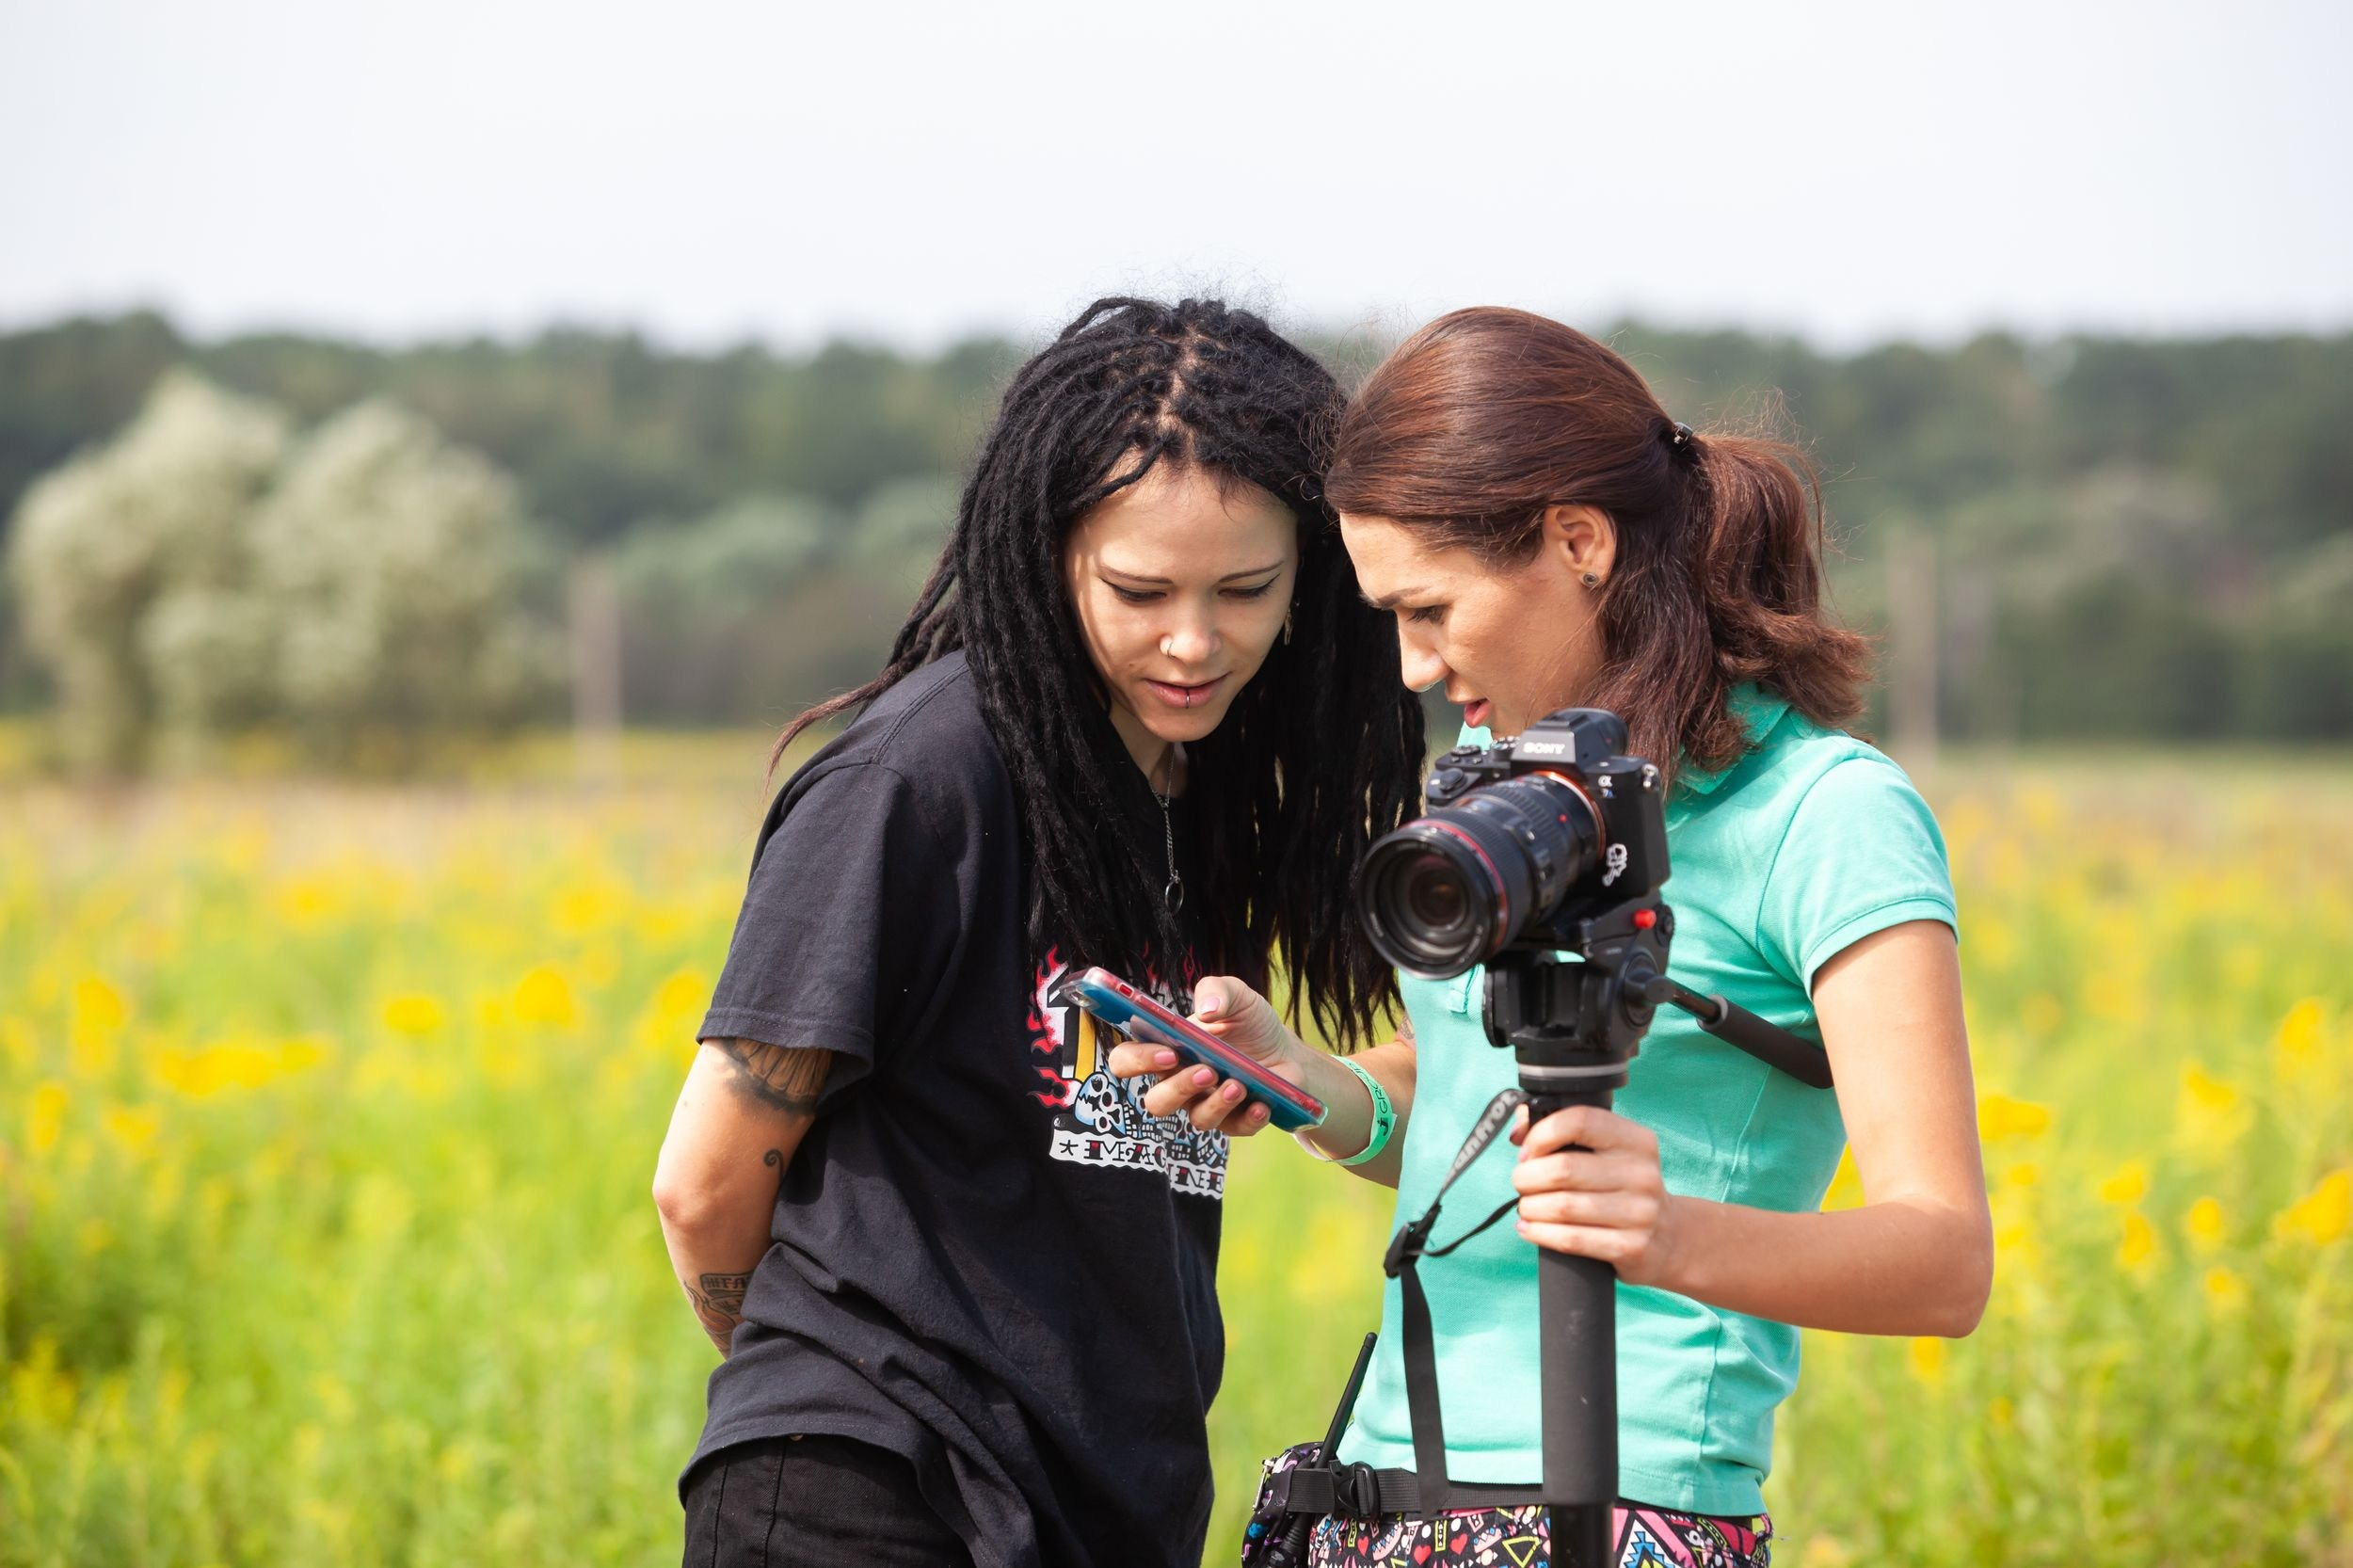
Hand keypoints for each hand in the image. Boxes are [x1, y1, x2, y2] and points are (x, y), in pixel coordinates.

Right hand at [1105, 975, 1307, 1137]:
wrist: (1286, 1049)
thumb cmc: (1249, 1023)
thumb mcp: (1237, 995)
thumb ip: (1217, 990)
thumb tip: (1207, 1009)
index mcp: (1167, 1049)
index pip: (1128, 1061)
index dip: (1137, 1061)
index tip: (1167, 1052)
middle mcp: (1179, 1082)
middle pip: (1157, 1102)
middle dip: (1178, 1089)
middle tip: (1206, 1071)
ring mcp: (1206, 1104)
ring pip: (1197, 1119)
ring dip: (1216, 1104)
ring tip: (1238, 1085)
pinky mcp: (1235, 1120)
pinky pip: (1234, 1128)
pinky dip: (1248, 1118)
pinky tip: (1261, 1104)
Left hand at [1510, 1103, 1680, 1287]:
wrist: (1669, 1238)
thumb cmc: (1622, 1187)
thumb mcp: (1609, 1154)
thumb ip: (1564, 1132)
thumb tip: (1518, 1131)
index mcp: (1637, 1141)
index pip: (1580, 1121)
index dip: (1542, 1134)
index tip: (1528, 1152)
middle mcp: (1642, 1174)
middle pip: (1563, 1169)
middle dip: (1527, 1177)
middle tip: (1521, 1183)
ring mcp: (1640, 1213)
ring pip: (1562, 1207)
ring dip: (1530, 1207)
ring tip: (1525, 1207)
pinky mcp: (1631, 1248)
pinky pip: (1571, 1240)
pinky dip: (1539, 1233)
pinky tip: (1528, 1229)